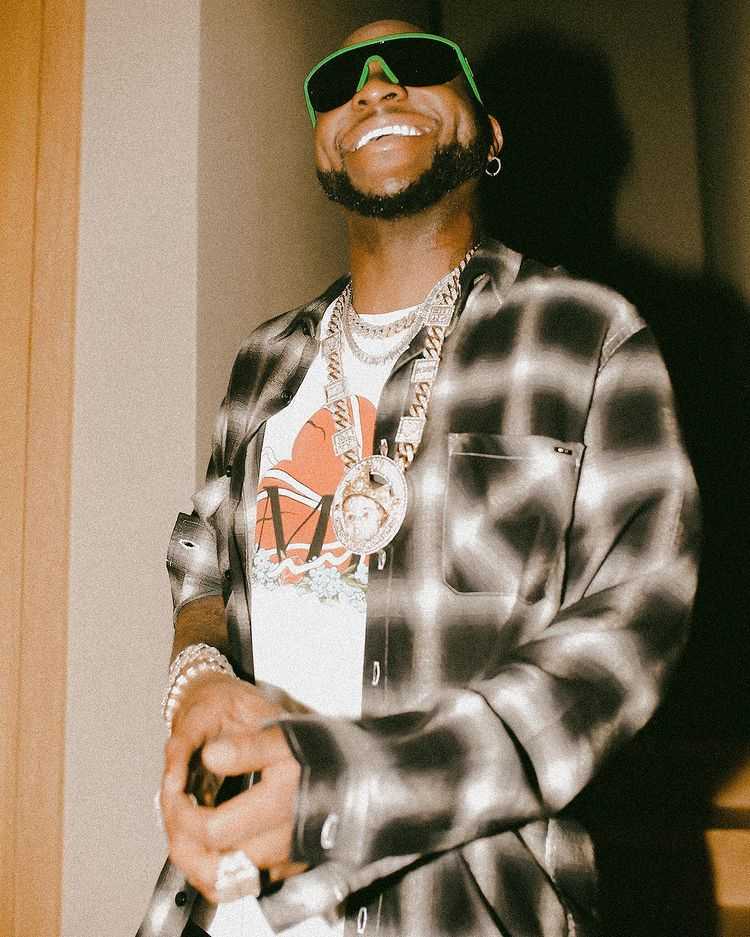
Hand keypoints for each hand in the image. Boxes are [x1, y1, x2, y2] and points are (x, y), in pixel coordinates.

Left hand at [160, 673, 302, 901]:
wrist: (357, 769)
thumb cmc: (320, 750)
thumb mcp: (283, 736)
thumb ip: (246, 748)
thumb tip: (210, 756)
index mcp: (277, 806)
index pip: (213, 830)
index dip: (184, 817)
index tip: (176, 798)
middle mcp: (281, 842)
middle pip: (215, 869)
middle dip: (184, 849)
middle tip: (175, 825)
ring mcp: (285, 860)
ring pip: (227, 885)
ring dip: (198, 868)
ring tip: (186, 840)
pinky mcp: (290, 868)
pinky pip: (245, 885)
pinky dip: (221, 874)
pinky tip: (213, 852)